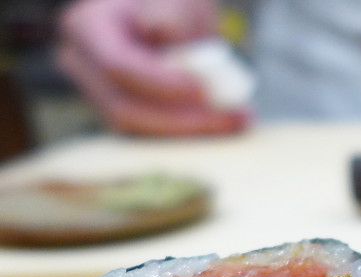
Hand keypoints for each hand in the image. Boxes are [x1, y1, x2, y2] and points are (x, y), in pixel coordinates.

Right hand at [56, 0, 248, 135]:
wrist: (171, 18)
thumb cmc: (172, 5)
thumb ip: (170, 12)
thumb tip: (160, 31)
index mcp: (86, 27)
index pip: (118, 66)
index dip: (161, 84)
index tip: (203, 91)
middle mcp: (81, 64)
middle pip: (124, 108)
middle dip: (182, 119)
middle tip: (234, 117)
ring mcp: (97, 94)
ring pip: (138, 130)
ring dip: (190, 133)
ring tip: (237, 120)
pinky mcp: (122, 115)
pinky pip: (151, 136)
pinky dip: (189, 135)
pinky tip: (225, 127)